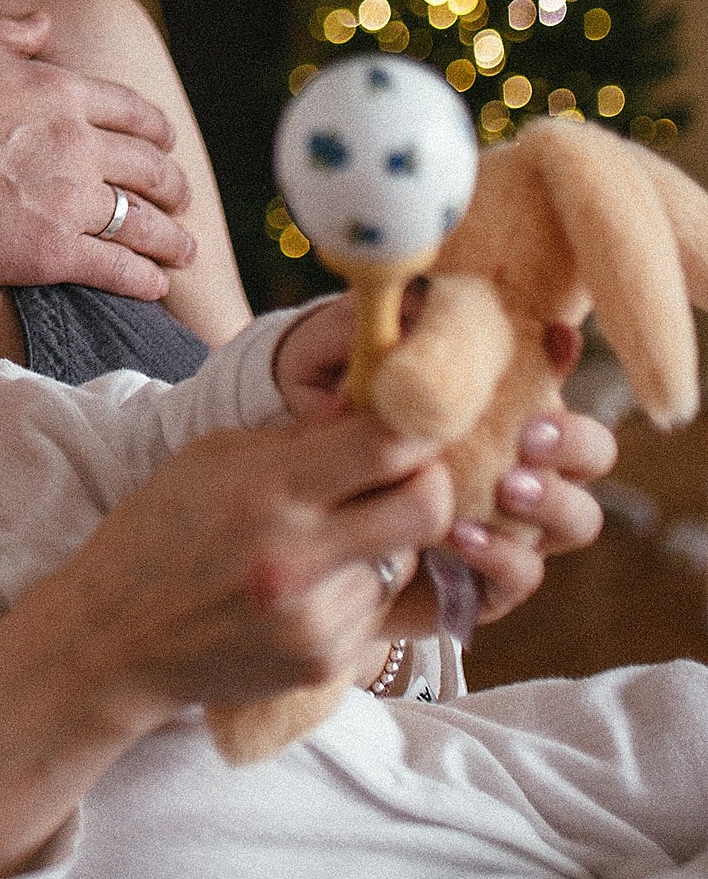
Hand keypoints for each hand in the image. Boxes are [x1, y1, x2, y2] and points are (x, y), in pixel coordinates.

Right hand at [0, 14, 194, 297]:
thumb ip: (6, 33)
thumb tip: (43, 23)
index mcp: (59, 90)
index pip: (133, 111)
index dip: (156, 131)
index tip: (164, 144)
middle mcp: (76, 142)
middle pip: (150, 167)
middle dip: (173, 186)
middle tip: (179, 200)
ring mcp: (68, 198)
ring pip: (145, 222)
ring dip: (172, 238)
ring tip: (183, 251)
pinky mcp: (49, 252)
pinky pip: (118, 267)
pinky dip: (144, 278)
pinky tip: (154, 285)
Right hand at [0, 411, 454, 878]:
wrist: (113, 639)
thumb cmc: (159, 532)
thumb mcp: (213, 458)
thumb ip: (298, 438)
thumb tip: (376, 405)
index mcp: (266, 492)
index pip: (388, 447)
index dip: (415, 425)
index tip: (409, 418)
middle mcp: (299, 558)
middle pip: (429, 506)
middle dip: (426, 480)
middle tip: (398, 473)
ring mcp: (316, 619)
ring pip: (407, 558)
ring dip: (386, 539)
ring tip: (326, 536)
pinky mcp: (325, 662)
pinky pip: (376, 606)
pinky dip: (356, 587)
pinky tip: (305, 584)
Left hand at [268, 291, 617, 628]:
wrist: (288, 498)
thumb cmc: (324, 413)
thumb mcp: (341, 365)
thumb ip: (382, 335)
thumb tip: (421, 299)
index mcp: (496, 405)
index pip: (553, 381)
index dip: (563, 361)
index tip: (554, 341)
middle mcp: (517, 464)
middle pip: (589, 455)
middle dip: (573, 443)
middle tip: (528, 435)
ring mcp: (510, 523)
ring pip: (574, 519)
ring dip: (552, 500)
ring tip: (508, 487)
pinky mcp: (485, 578)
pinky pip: (521, 576)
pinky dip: (503, 556)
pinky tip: (462, 536)